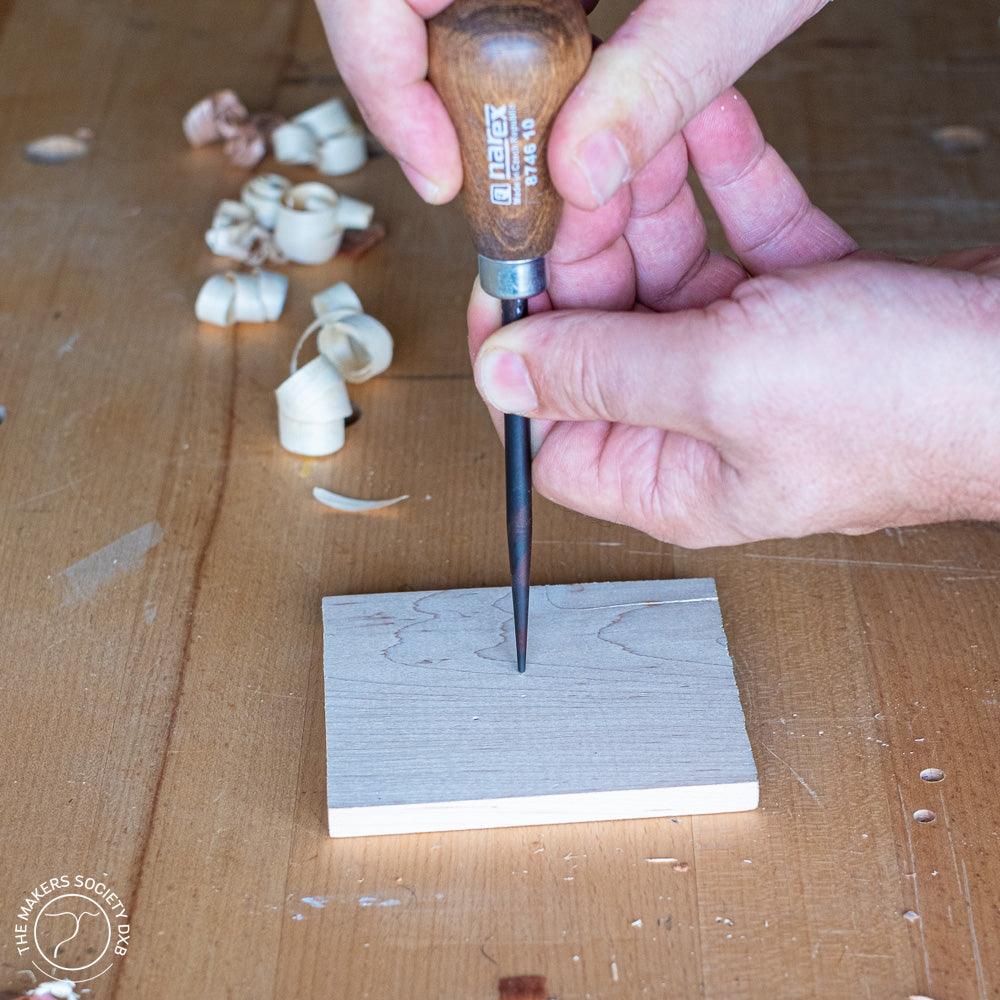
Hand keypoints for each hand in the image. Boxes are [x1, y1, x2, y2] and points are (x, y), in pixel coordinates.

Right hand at [316, 0, 824, 207]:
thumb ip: (664, 75)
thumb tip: (585, 174)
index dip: (381, 85)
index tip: (440, 174)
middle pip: (396, 5)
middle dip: (431, 102)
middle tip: (490, 174)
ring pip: (445, 9)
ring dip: (478, 88)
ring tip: (538, 145)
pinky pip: (499, 0)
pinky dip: (522, 57)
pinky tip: (570, 89)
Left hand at [468, 91, 999, 545]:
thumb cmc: (912, 403)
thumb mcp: (724, 382)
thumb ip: (602, 374)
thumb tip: (502, 375)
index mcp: (674, 477)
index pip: (552, 428)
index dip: (521, 352)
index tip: (512, 271)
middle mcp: (706, 429)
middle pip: (606, 336)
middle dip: (591, 249)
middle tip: (579, 175)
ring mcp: (757, 368)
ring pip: (672, 278)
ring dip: (656, 203)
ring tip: (644, 134)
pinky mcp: (808, 312)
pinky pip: (744, 242)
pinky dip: (728, 188)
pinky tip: (712, 131)